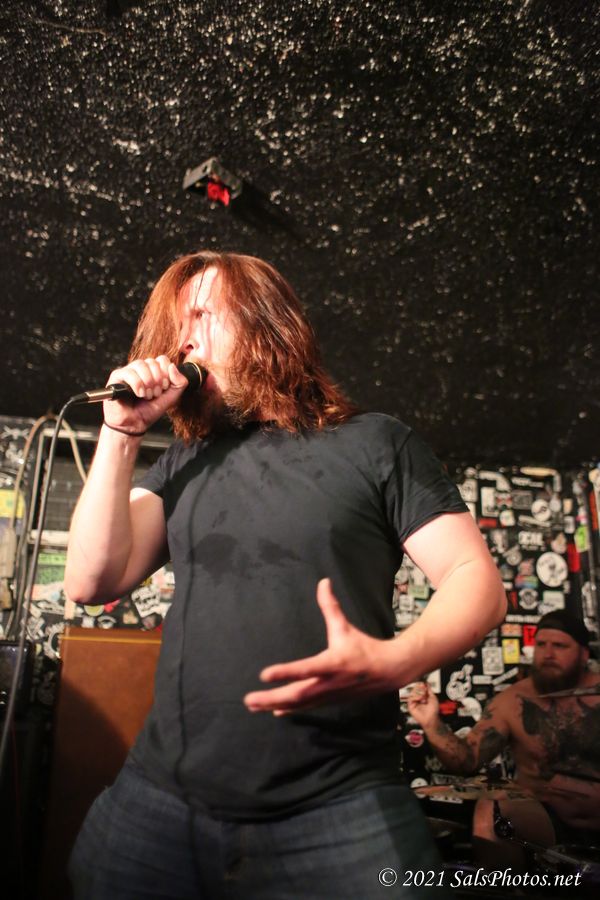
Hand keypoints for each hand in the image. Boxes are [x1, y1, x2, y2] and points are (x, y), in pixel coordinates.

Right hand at [103, 356, 188, 434]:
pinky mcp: (116, 376)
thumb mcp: (172, 397)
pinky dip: (137, 384)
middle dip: (157, 381)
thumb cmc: (150, 410)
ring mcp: (128, 371)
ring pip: (141, 364)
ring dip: (147, 382)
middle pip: (152, 362)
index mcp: (153, 371)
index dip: (166, 373)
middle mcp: (141, 369)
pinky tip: (139, 394)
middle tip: (154, 394)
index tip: (163, 388)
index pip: (162, 360)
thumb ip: (180, 382)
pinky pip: (128, 372)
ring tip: (146, 396)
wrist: (135, 424)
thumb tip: (173, 366)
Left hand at [243, 578, 394, 713]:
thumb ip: (330, 607)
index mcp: (333, 663)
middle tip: (249, 699)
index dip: (285, 672)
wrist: (387, 672)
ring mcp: (328, 695)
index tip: (264, 674)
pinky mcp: (328, 701)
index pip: (305, 669)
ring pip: (298, 704)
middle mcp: (328, 683)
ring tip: (252, 705)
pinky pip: (305, 707)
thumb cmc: (363, 647)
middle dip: (271, 698)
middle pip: (296, 694)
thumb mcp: (345, 627)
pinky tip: (272, 710)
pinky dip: (288, 708)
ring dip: (274, 705)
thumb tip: (323, 582)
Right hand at [406, 681, 439, 729]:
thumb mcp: (433, 697)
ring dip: (418, 692)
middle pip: (415, 689)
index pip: (420, 688)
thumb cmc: (433, 711)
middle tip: (424, 690)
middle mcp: (418, 699)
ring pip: (412, 692)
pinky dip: (415, 696)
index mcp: (423, 697)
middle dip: (420, 688)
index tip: (423, 683)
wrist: (431, 718)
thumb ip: (429, 690)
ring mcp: (414, 702)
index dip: (421, 685)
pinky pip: (410, 698)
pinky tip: (420, 698)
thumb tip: (427, 683)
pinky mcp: (411, 706)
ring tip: (423, 695)